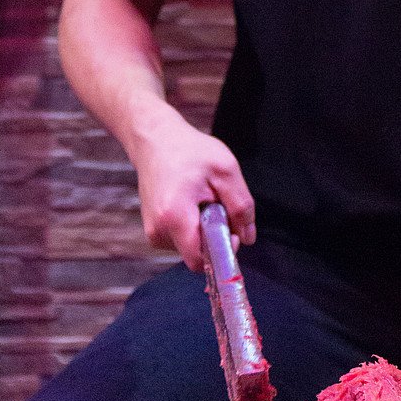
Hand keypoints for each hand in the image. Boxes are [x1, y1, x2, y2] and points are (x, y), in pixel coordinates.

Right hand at [132, 112, 255, 270]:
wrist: (156, 139)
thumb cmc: (189, 150)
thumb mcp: (225, 170)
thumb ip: (241, 206)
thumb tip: (248, 237)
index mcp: (174, 217)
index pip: (200, 261)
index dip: (221, 252)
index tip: (231, 231)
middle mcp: (158, 230)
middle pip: (196, 254)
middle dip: (213, 236)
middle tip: (217, 205)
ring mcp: (152, 231)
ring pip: (189, 247)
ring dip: (203, 230)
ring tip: (202, 198)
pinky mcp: (152, 228)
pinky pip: (180, 239)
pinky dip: (192, 226)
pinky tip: (191, 202)